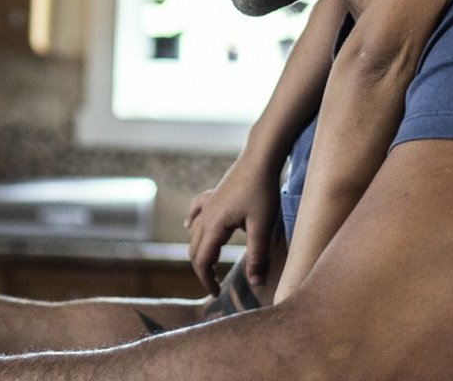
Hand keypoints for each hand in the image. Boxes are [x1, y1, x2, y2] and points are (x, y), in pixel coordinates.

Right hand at [185, 156, 281, 295]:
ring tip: (209, 263)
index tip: (216, 294)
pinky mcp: (213, 195)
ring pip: (193, 233)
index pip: (202, 261)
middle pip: (194, 249)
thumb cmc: (262, 191)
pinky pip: (195, 212)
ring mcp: (207, 204)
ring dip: (197, 250)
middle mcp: (205, 216)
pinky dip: (192, 223)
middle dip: (201, 269)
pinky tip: (190, 225)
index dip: (206, 280)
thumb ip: (258, 256)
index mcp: (214, 226)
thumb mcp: (262, 227)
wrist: (259, 158)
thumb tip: (256, 283)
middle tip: (215, 284)